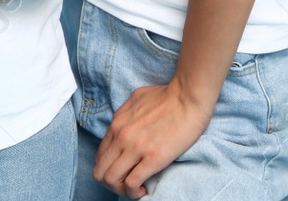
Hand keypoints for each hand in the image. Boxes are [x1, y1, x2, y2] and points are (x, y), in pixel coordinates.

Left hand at [93, 77, 212, 197]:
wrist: (188, 97)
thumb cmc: (167, 96)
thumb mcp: (136, 99)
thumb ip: (125, 113)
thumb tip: (122, 125)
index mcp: (117, 124)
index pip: (100, 156)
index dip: (109, 169)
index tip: (124, 171)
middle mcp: (121, 137)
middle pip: (100, 171)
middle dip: (111, 183)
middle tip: (127, 184)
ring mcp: (135, 148)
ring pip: (111, 179)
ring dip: (121, 189)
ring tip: (136, 188)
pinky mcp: (152, 158)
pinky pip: (132, 183)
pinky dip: (134, 191)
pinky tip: (144, 189)